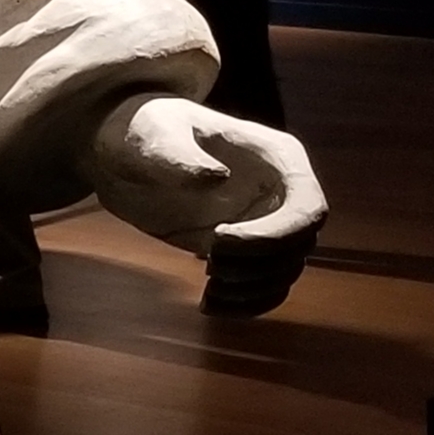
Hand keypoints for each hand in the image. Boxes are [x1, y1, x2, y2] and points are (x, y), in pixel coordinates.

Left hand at [86, 90, 325, 316]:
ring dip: (252, 290)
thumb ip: (179, 157)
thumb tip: (216, 179)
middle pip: (301, 245)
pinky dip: (245, 305)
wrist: (125, 152)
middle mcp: (280, 192)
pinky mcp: (245, 249)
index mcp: (276, 156)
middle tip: (210, 266)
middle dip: (259, 265)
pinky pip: (265, 287)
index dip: (275, 235)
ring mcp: (265, 222)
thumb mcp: (154, 134)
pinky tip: (209, 304)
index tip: (219, 240)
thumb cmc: (143, 129)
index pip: (307, 207)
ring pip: (286, 272)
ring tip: (209, 290)